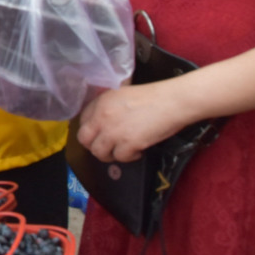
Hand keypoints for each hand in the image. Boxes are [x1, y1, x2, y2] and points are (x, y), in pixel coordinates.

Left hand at [76, 81, 192, 161]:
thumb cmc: (153, 97)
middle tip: (107, 147)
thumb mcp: (122, 96)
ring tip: (123, 150)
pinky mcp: (128, 143)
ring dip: (110, 154)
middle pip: (84, 139)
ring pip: (99, 152)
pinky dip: (130, 158)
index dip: (92, 131)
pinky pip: (120, 158)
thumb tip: (102, 123)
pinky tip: (138, 151)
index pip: (82, 121)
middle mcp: (102, 116)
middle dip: (94, 146)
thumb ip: (108, 108)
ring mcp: (114, 131)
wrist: (172, 101)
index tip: (100, 135)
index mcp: (101, 102)